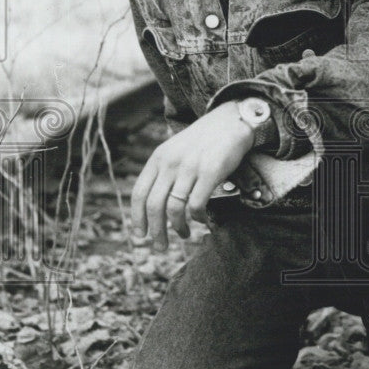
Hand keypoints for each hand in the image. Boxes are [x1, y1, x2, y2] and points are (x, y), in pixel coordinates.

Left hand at [130, 101, 253, 249]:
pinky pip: (196, 204)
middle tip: (160, 247)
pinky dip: (197, 218)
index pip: (139, 193)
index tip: (141, 235)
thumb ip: (163, 171)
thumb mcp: (175, 150)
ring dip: (177, 228)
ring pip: (174, 208)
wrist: (231, 121)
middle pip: (154, 205)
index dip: (137, 218)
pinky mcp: (210, 172)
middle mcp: (171, 163)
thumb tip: (153, 205)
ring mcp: (190, 167)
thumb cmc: (204, 141)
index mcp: (158, 158)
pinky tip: (201, 220)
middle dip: (155, 231)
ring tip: (183, 235)